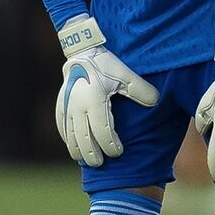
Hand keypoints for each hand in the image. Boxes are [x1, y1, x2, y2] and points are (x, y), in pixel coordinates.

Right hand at [55, 17, 158, 165]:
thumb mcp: (125, 74)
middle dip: (93, 155)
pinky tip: (74, 145)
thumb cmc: (105, 64)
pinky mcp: (60, 105)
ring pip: (70, 137)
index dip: (110, 146)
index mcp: (94, 101)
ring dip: (78, 150)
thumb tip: (155, 102)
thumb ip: (140, 89)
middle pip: (83, 140)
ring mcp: (66, 107)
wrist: (82, 51)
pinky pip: (61, 127)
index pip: (102, 132)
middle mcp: (77, 107)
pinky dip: (67, 139)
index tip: (119, 152)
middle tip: (101, 163)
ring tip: (88, 159)